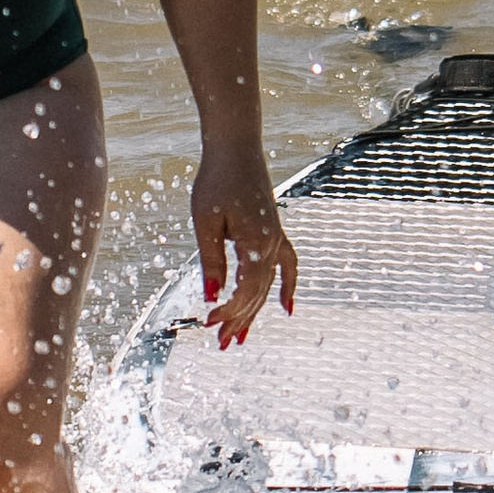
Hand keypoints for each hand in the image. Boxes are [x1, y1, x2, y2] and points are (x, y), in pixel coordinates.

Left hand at [193, 145, 296, 347]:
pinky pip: (287, 265)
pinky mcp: (274, 231)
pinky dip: (287, 286)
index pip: (245, 290)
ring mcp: (276, 238)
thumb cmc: (216, 181)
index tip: (208, 324)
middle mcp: (272, 244)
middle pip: (257, 293)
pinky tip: (286, 307)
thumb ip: (211, 260)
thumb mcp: (206, 222)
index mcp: (256, 243)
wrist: (236, 148)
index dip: (228, 311)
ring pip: (268, 284)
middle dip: (239, 320)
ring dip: (255, 312)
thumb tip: (211, 295)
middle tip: (222, 344)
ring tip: (242, 337)